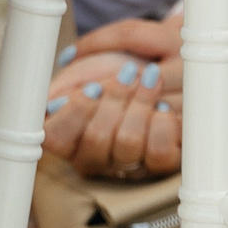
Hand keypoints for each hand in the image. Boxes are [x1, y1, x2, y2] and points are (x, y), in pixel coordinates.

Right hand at [45, 16, 182, 178]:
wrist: (176, 63)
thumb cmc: (131, 64)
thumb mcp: (102, 63)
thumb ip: (74, 77)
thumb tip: (51, 98)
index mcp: (73, 134)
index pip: (55, 137)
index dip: (73, 111)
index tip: (93, 87)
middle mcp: (99, 156)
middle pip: (94, 137)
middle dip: (113, 99)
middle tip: (128, 73)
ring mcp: (131, 163)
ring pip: (127, 143)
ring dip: (140, 101)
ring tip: (152, 77)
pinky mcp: (164, 164)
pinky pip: (159, 152)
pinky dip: (163, 123)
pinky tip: (164, 108)